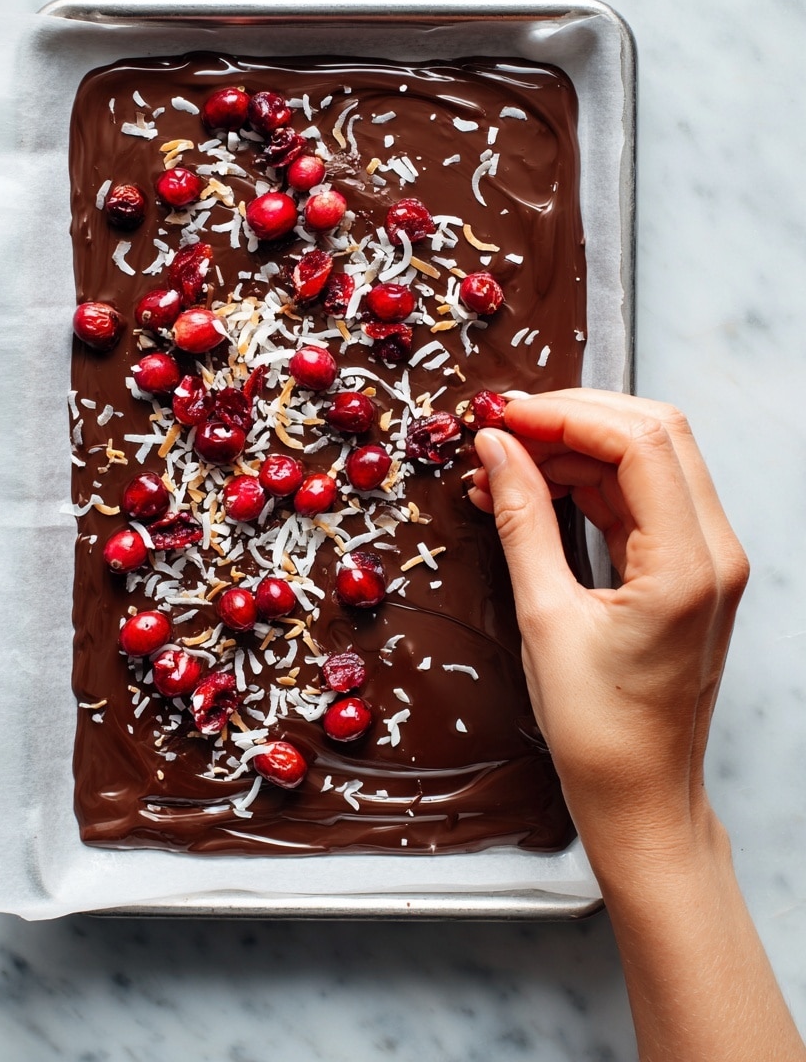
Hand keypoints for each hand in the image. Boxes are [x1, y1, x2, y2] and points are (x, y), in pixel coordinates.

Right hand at [468, 389, 748, 864]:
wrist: (640, 796)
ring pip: (644, 462)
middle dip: (573, 419)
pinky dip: (583, 487)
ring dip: (573, 451)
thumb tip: (496, 449)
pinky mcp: (685, 571)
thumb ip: (521, 521)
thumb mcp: (544, 618)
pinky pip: (637, 501)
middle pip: (654, 434)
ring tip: (501, 466)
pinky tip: (529, 493)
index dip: (566, 414)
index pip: (640, 442)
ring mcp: (705, 559)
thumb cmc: (598, 730)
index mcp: (690, 564)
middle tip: (501, 429)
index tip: (503, 416)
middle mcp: (713, 551)